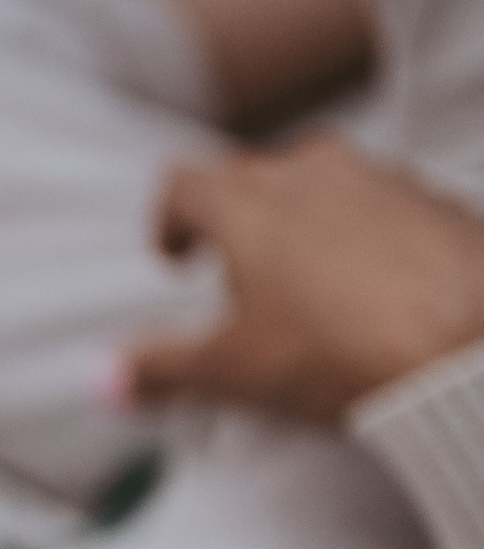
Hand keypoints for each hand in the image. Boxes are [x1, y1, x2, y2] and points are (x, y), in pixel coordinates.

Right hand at [118, 134, 483, 426]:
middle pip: (253, 178)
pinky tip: (380, 293)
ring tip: (313, 290)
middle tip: (237, 278)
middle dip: (236, 222)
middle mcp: (312, 170)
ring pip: (325, 186)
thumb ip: (160, 370)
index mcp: (246, 202)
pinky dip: (371, 239)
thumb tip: (102, 377)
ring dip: (307, 225)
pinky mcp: (440, 203)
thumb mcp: (234, 373)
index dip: (168, 223)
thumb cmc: (346, 351)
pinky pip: (388, 209)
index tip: (175, 258)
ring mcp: (383, 179)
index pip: (183, 186)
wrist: (474, 344)